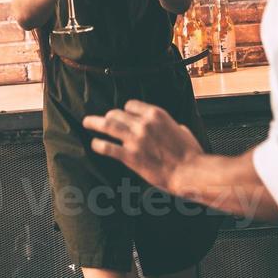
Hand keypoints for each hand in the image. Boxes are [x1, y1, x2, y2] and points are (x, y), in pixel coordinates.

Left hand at [82, 101, 201, 192]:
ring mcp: (135, 140)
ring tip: (87, 122)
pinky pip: (108, 147)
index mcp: (156, 115)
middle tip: (102, 120)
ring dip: (95, 123)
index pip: (131, 105)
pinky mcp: (130, 156)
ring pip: (108, 126)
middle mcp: (143, 124)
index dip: (125, 110)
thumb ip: (172, 126)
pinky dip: (98, 145)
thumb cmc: (190, 154)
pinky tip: (94, 144)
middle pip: (117, 113)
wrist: (190, 172)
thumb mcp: (183, 131)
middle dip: (109, 116)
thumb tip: (173, 127)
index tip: (122, 114)